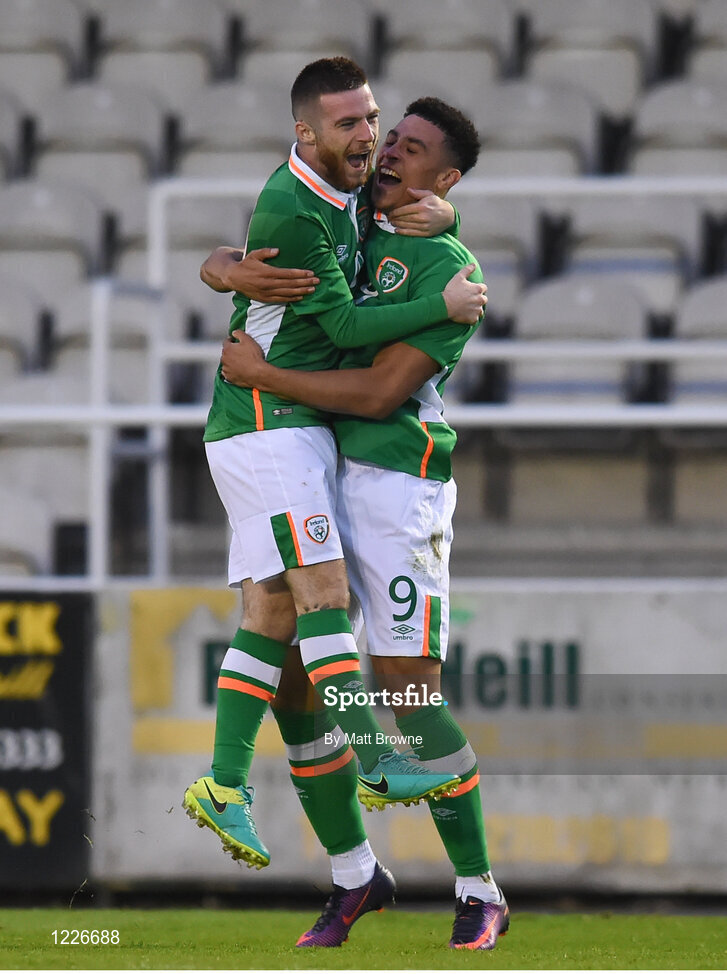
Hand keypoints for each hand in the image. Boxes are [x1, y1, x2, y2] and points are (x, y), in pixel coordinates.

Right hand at [201, 247, 318, 301]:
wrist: (233, 278)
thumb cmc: (245, 264)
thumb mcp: (254, 254)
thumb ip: (266, 252)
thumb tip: (277, 250)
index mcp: (267, 272)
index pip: (288, 274)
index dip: (300, 274)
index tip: (311, 273)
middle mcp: (268, 284)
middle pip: (291, 284)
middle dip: (305, 283)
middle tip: (317, 281)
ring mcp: (267, 293)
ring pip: (288, 293)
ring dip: (301, 292)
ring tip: (312, 290)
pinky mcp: (265, 299)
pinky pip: (281, 300)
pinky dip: (292, 299)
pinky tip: (301, 296)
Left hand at [220, 329, 265, 386]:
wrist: (258, 374)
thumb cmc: (254, 357)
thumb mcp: (248, 340)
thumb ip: (239, 333)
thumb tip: (233, 332)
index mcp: (227, 349)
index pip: (226, 341)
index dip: (231, 340)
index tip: (234, 341)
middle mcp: (224, 359)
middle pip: (225, 353)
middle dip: (231, 352)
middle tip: (240, 352)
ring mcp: (226, 369)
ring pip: (226, 363)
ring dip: (230, 362)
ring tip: (239, 362)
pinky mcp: (229, 378)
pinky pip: (227, 373)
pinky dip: (231, 371)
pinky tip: (237, 370)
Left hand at [388, 188, 454, 236]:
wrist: (448, 216)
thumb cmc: (437, 204)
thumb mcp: (429, 195)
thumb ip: (417, 193)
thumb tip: (407, 190)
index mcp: (422, 206)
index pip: (404, 210)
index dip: (395, 212)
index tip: (390, 213)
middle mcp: (423, 217)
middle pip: (404, 218)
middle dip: (395, 218)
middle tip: (389, 218)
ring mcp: (424, 226)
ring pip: (407, 226)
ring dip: (398, 225)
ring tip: (392, 223)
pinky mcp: (426, 233)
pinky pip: (412, 233)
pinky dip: (403, 232)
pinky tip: (397, 230)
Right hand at [442, 265, 487, 323]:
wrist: (445, 305)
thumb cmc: (451, 290)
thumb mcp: (458, 277)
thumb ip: (467, 270)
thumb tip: (474, 264)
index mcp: (478, 289)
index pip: (484, 288)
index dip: (478, 289)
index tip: (471, 290)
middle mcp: (480, 300)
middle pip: (484, 299)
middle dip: (478, 299)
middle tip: (469, 300)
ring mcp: (477, 310)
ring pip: (480, 310)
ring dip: (476, 309)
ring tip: (467, 308)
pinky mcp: (473, 319)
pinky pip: (475, 319)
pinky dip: (471, 318)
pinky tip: (465, 315)